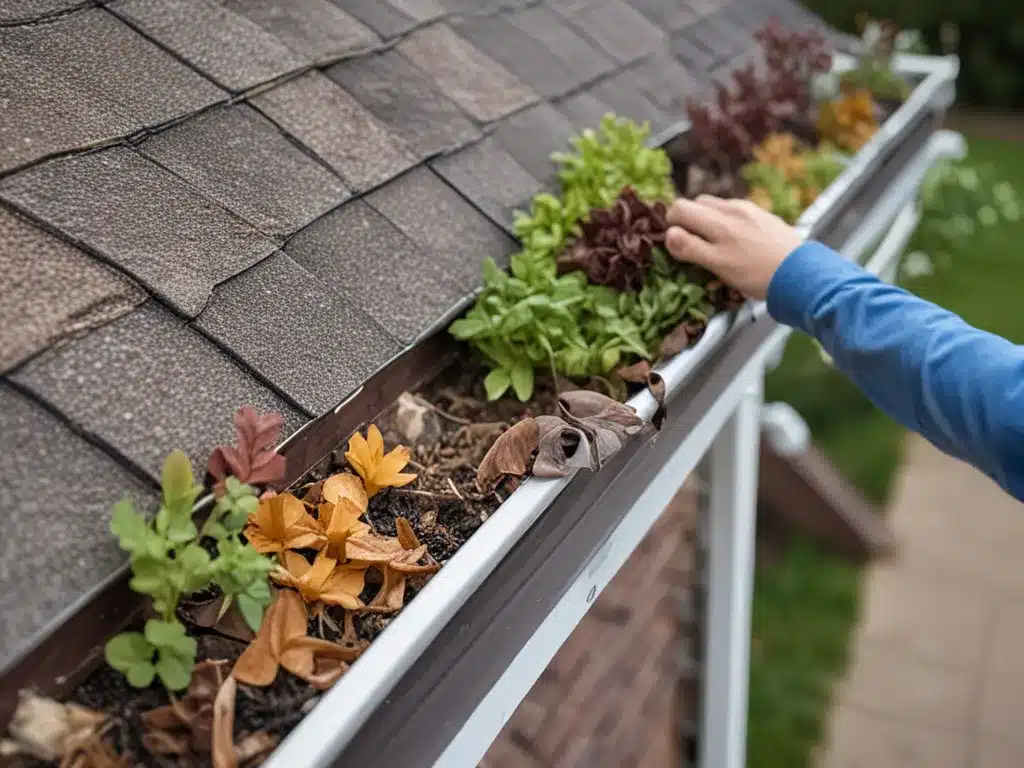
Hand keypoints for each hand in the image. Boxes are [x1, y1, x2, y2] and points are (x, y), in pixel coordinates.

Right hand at [665, 196, 802, 300]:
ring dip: (708, 221)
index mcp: (718, 222)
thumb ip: (691, 248)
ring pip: (716, 207)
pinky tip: (737, 242)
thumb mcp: (718, 265)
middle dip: (688, 221)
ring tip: (715, 244)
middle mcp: (732, 209)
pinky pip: (735, 212)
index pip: (679, 208)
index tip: (675, 242)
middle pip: (696, 203)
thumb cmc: (758, 275)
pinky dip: (727, 222)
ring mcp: (749, 210)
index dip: (671, 224)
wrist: (801, 274)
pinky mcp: (763, 215)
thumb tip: (668, 234)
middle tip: (693, 245)